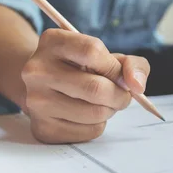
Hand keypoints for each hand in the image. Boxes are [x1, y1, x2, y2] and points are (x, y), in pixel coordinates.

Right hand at [21, 29, 149, 143]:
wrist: (47, 87)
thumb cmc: (83, 68)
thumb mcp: (106, 55)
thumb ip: (130, 64)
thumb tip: (137, 85)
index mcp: (53, 41)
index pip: (92, 51)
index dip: (115, 67)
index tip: (121, 76)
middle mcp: (37, 70)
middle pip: (95, 88)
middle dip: (120, 95)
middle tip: (122, 95)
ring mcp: (36, 100)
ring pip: (94, 113)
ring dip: (111, 110)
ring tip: (104, 102)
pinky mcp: (43, 127)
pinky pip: (88, 131)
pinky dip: (99, 124)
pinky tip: (88, 114)